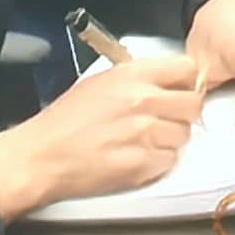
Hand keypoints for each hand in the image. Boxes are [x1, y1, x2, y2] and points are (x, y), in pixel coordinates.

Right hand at [0, 52, 201, 218]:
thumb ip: (139, 78)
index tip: (180, 90)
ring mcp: (146, 134)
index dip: (186, 81)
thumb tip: (169, 81)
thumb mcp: (100, 82)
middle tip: (164, 119)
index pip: (188, 69)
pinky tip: (137, 157)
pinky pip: (170, 160)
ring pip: (184, 135)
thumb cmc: (64, 121)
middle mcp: (144, 101)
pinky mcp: (143, 165)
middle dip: (182, 112)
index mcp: (133, 76)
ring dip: (170, 138)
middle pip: (193, 104)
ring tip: (143, 140)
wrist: (41, 158)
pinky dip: (159, 161)